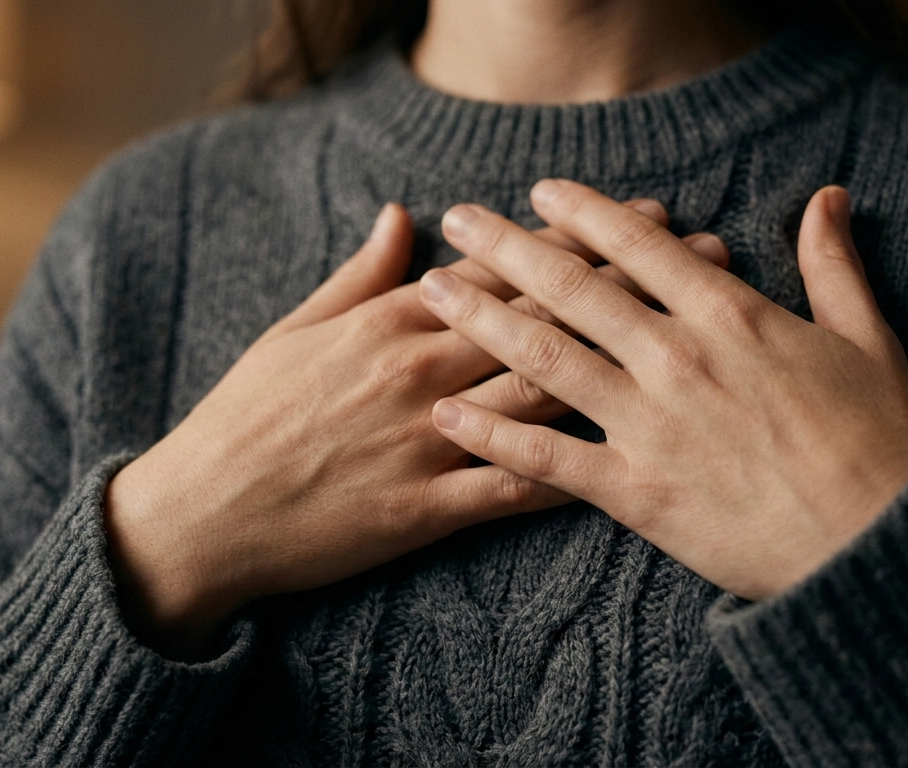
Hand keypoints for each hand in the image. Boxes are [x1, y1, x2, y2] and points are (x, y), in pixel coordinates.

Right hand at [103, 200, 729, 653]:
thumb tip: (403, 216)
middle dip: (632, 286)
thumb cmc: (248, 416)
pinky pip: (512, 487)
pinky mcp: (425, 509)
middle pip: (545, 320)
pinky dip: (574, 470)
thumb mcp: (295, 327)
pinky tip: (635, 457)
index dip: (583, 241)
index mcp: (392, 322)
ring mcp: (426, 440)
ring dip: (627, 363)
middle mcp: (420, 371)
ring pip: (543, 393)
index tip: (644, 217)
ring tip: (695, 341)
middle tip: (704, 258)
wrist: (203, 512)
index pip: (506, 270)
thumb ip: (360, 273)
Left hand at [419, 181, 907, 600]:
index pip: (641, 249)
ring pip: (546, 358)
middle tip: (460, 218)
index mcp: (731, 316)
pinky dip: (491, 435)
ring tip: (432, 289)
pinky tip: (445, 415)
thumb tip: (828, 196)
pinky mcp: (635, 491)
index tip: (541, 191)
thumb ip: (834, 264)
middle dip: (509, 248)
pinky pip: (547, 458)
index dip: (585, 214)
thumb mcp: (867, 338)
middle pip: (574, 289)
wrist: (876, 543)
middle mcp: (677, 358)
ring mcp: (650, 424)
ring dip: (482, 319)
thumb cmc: (877, 440)